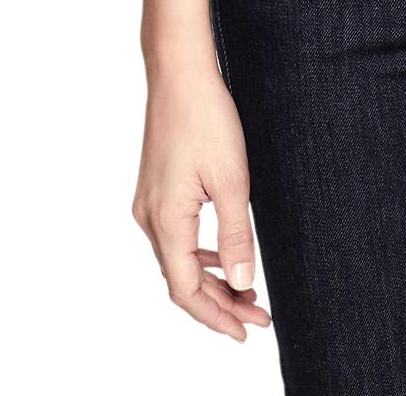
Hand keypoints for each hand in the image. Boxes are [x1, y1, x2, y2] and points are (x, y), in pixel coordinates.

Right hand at [130, 62, 273, 340]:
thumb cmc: (205, 118)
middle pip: (181, 280)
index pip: (186, 290)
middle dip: (219, 303)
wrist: (180, 73)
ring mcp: (150, 204)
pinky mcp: (156, 190)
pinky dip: (201, 254)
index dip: (216, 316)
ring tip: (247, 293)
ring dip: (212, 280)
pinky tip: (225, 255)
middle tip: (256, 317)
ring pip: (178, 260)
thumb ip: (237, 235)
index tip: (245, 331)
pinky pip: (176, 237)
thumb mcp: (232, 180)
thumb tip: (243, 283)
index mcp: (166, 221)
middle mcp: (150, 218)